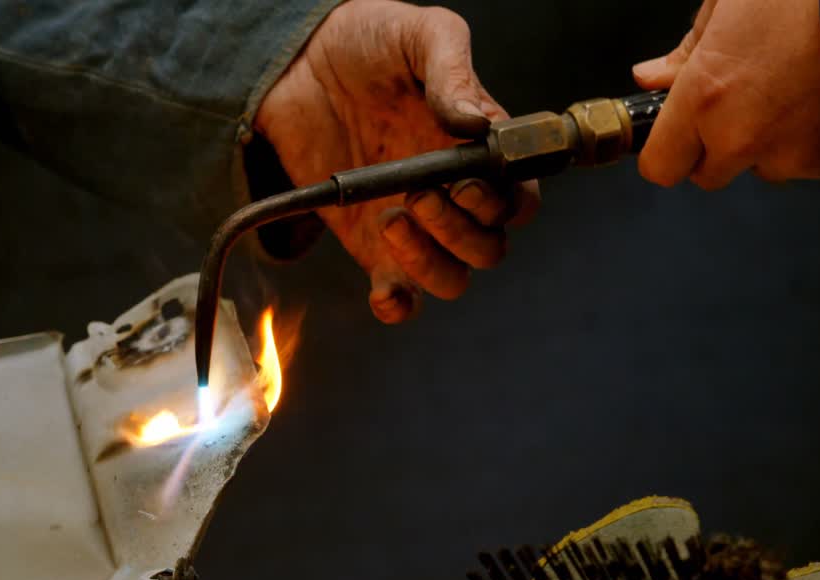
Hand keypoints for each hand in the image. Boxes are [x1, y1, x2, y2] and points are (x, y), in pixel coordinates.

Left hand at [254, 0, 539, 323]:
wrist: (300, 61)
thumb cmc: (370, 42)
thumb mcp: (418, 34)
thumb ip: (452, 71)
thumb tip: (474, 124)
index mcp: (480, 151)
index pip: (519, 199)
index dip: (502, 203)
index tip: (466, 181)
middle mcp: (454, 194)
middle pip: (489, 247)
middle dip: (461, 231)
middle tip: (420, 195)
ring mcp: (415, 224)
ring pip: (451, 277)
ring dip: (431, 263)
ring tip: (391, 218)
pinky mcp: (370, 245)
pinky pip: (399, 295)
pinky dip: (397, 304)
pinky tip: (382, 289)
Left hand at [634, 0, 819, 189]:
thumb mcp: (732, 5)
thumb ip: (686, 52)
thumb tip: (651, 77)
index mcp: (705, 96)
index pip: (660, 167)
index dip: (666, 151)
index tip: (674, 136)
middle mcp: (743, 137)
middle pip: (708, 174)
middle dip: (716, 146)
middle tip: (742, 101)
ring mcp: (792, 155)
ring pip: (762, 168)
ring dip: (767, 142)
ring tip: (793, 90)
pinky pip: (807, 163)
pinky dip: (810, 140)